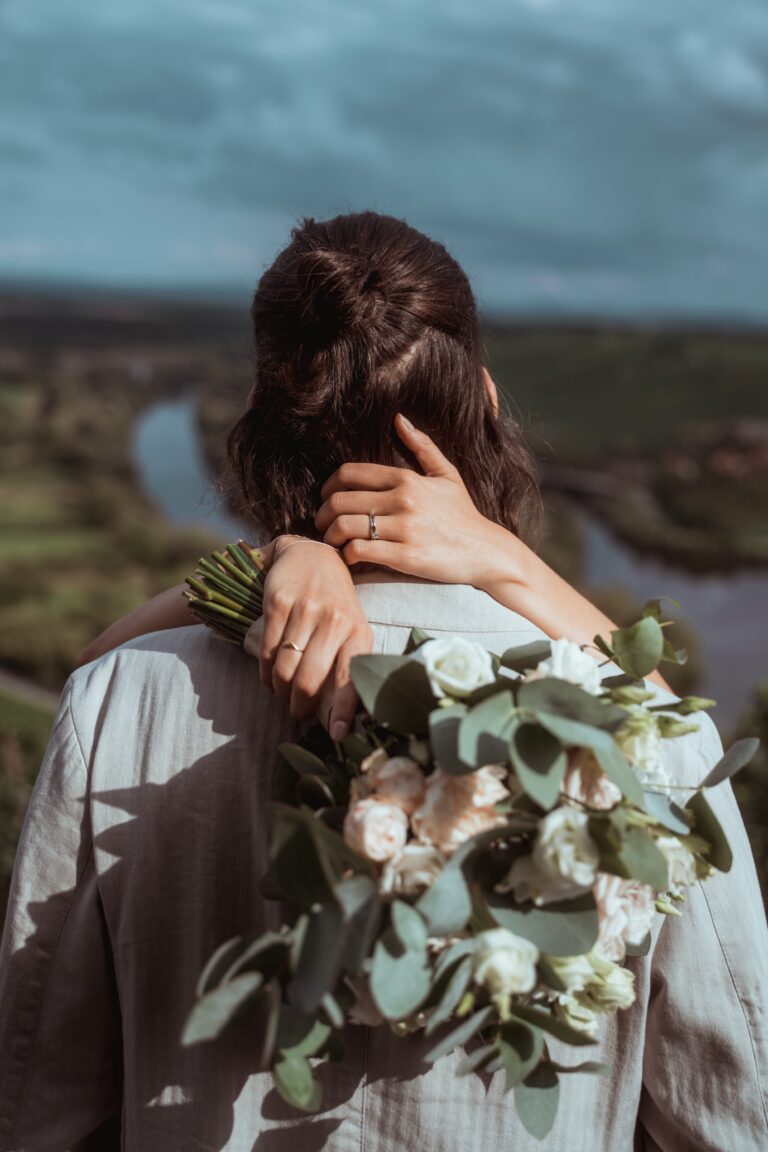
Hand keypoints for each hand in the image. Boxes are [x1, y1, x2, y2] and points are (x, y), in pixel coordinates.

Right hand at [244, 536, 372, 739]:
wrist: (312, 556)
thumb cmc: (336, 604)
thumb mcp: (351, 629)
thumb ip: (347, 664)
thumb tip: (339, 716)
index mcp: (359, 631)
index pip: (351, 677)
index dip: (342, 710)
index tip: (336, 735)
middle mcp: (335, 620)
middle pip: (309, 680)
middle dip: (299, 706)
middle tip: (296, 712)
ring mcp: (306, 610)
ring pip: (285, 669)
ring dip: (280, 691)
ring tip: (282, 694)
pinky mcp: (279, 602)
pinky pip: (268, 651)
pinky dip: (265, 673)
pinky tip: (269, 676)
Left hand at [314, 413, 523, 588]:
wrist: (487, 551)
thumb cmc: (463, 515)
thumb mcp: (447, 475)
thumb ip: (422, 446)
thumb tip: (399, 419)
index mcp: (407, 478)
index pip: (350, 473)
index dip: (328, 486)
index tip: (326, 499)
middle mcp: (403, 500)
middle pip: (340, 500)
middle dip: (322, 514)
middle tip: (323, 524)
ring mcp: (405, 528)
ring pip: (345, 526)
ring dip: (331, 536)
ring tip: (334, 542)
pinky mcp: (406, 556)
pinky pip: (360, 551)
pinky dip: (347, 555)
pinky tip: (351, 558)